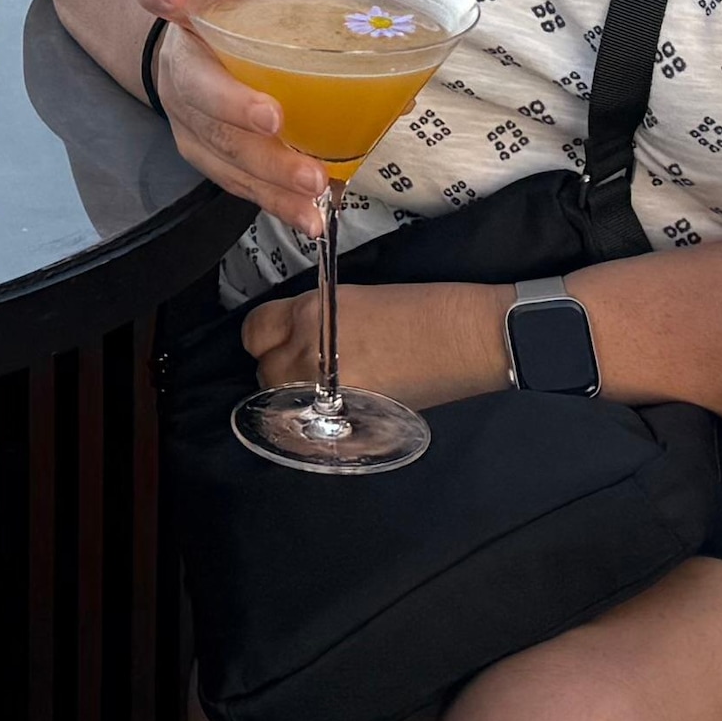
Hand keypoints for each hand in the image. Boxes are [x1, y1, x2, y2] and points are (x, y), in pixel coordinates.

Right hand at [132, 0, 334, 230]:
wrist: (187, 45)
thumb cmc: (212, 15)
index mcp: (184, 55)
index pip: (199, 79)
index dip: (231, 101)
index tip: (273, 115)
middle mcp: (183, 100)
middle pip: (221, 136)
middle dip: (267, 158)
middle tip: (310, 173)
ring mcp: (195, 135)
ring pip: (232, 168)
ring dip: (275, 189)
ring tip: (315, 201)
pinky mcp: (213, 160)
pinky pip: (243, 185)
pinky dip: (277, 203)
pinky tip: (310, 218)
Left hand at [244, 279, 505, 407]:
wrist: (466, 337)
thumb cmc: (421, 308)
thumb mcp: (354, 299)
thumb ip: (316, 317)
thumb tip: (297, 336)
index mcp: (311, 313)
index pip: (255, 330)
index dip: (267, 336)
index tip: (279, 337)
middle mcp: (308, 351)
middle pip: (263, 370)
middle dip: (278, 367)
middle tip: (305, 364)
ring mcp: (325, 390)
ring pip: (283, 400)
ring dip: (294, 394)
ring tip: (324, 386)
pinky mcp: (349, 418)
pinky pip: (312, 421)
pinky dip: (318, 415)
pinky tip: (341, 404)